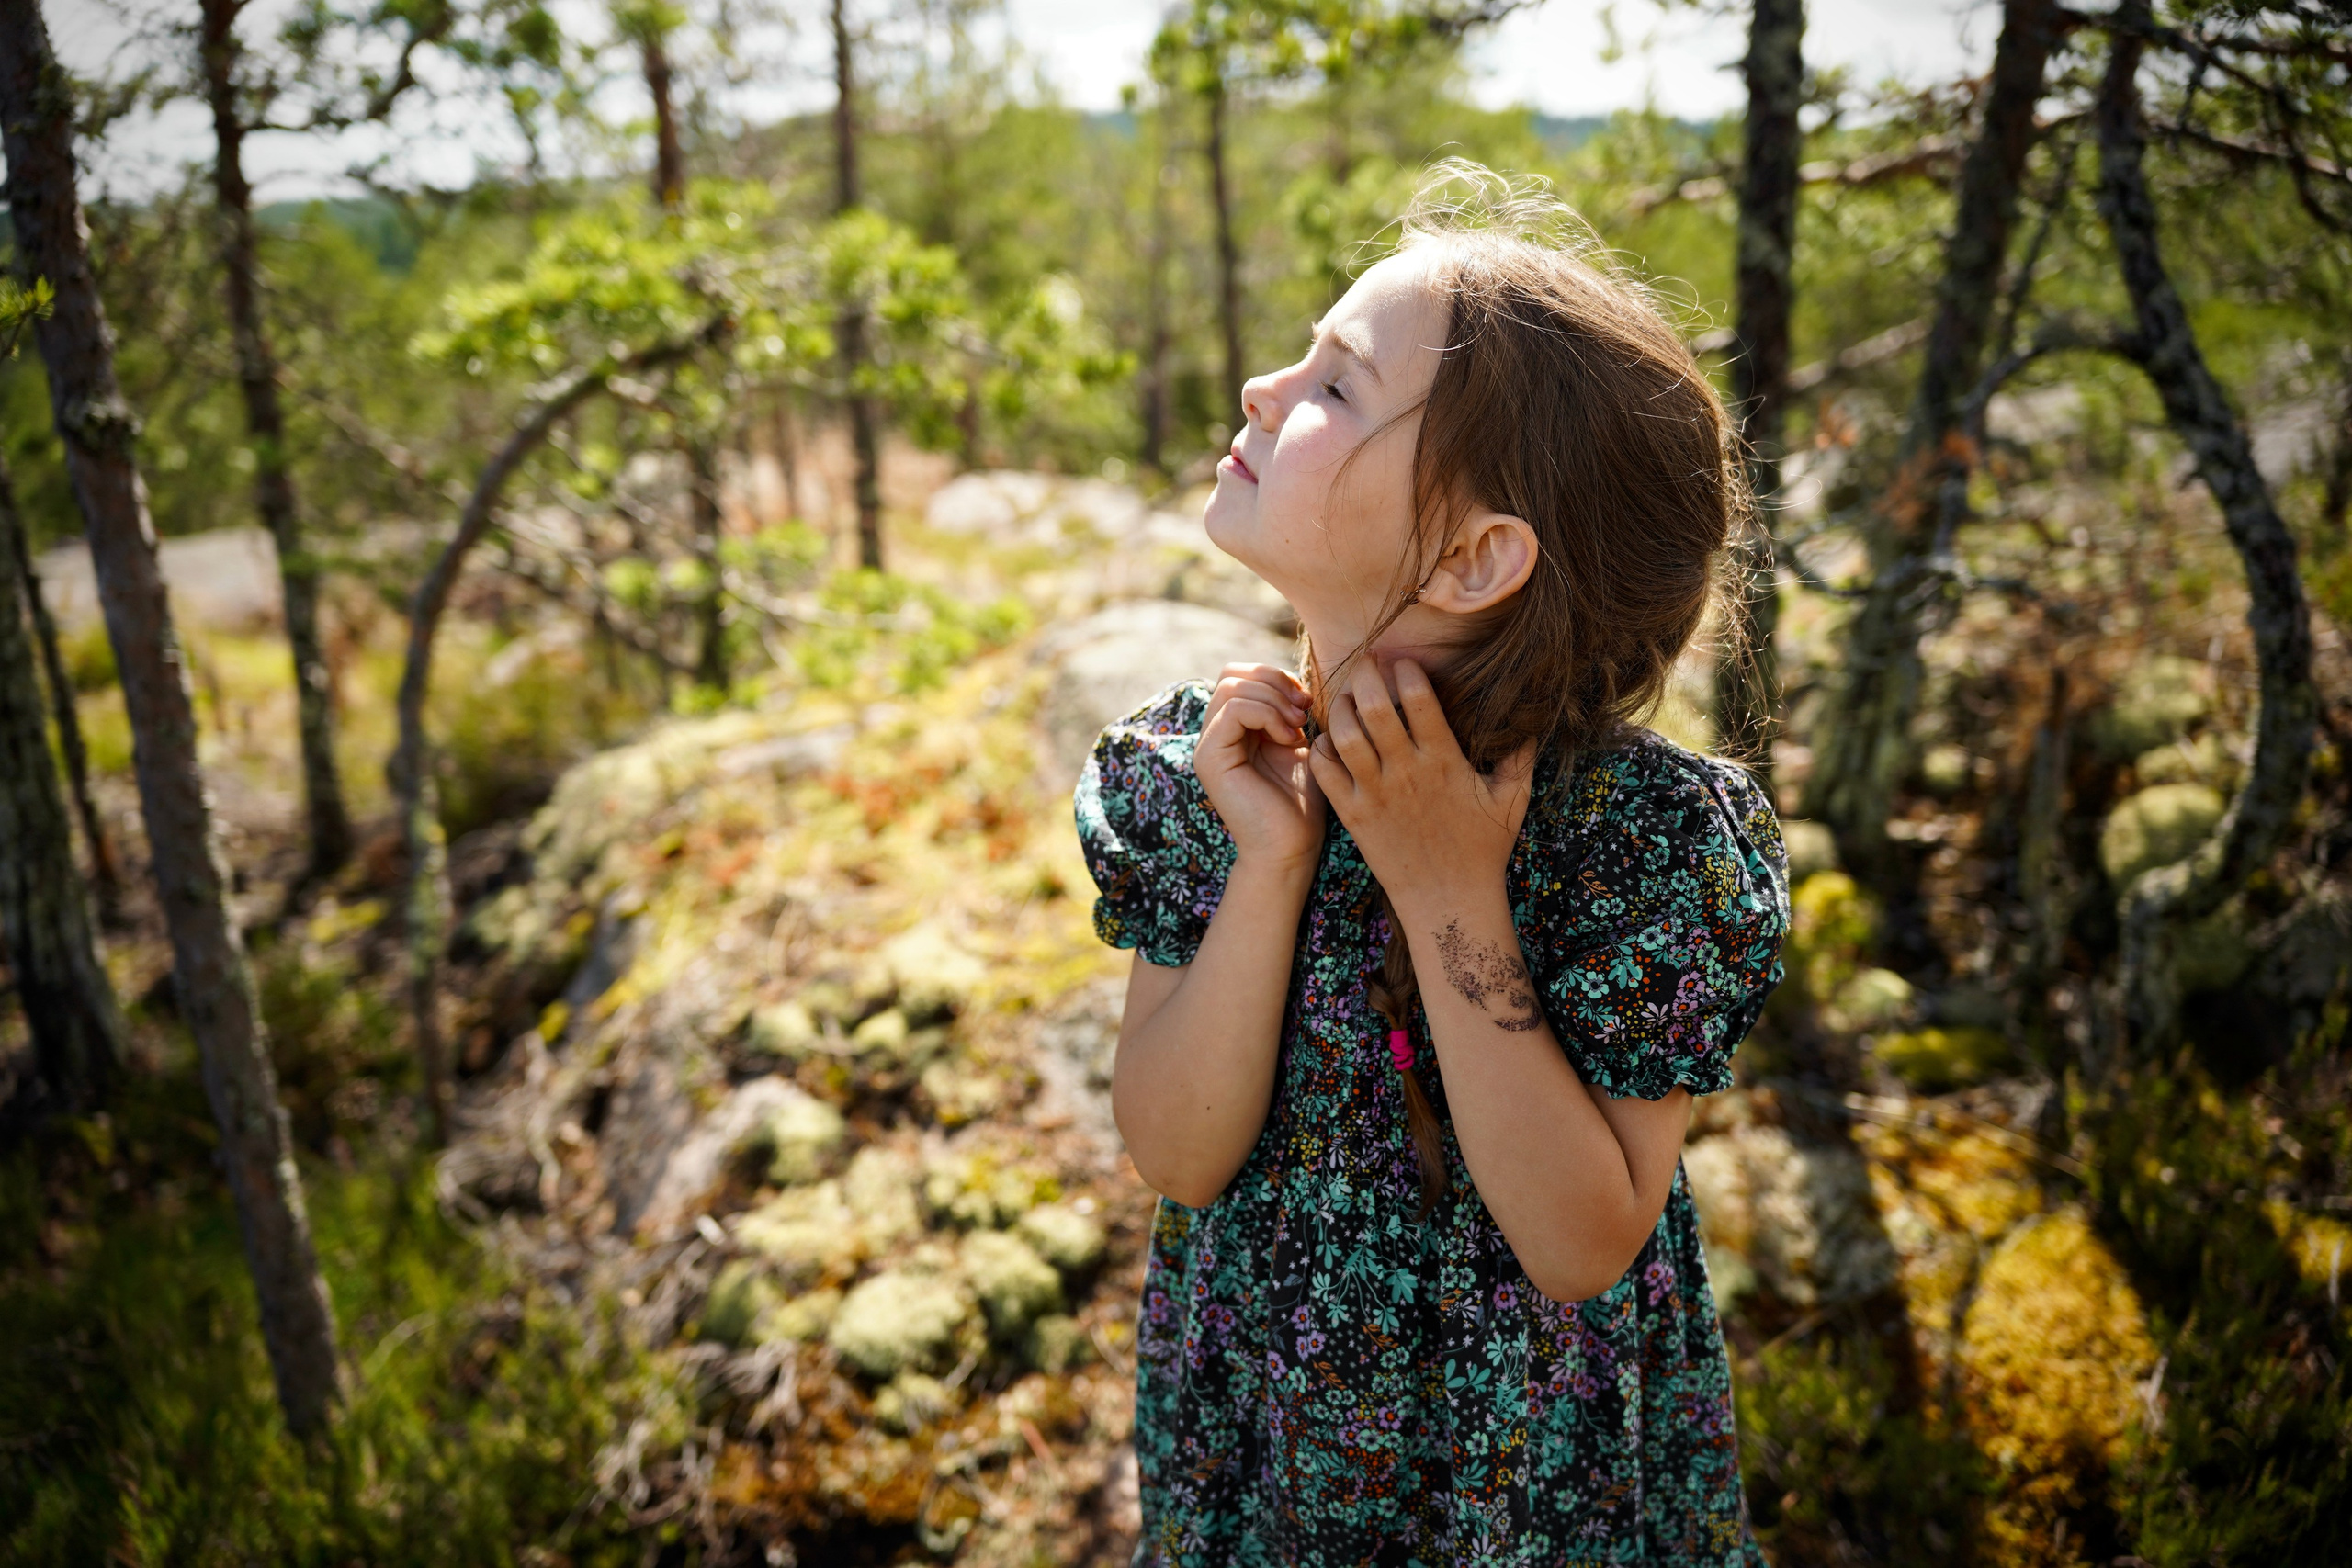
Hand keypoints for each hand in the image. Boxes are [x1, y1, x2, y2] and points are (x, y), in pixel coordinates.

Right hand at [1195, 663, 1326, 872]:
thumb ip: (1287, 710)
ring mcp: (1207, 745)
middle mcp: (1214, 734)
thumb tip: (1293, 678)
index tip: (1305, 702)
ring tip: (1297, 728)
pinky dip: (1268, 715)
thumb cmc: (1301, 801)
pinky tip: (1288, 739)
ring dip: (1274, 700)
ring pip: (1232, 686)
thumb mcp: (1297, 743)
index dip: (1275, 676)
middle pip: (1232, 673)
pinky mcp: (1210, 758)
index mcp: (1232, 729)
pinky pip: (1234, 709)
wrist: (1293, 847)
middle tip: (1302, 712)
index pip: (1240, 674)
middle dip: (1275, 682)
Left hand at [1308, 658, 1533, 917]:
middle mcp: (1406, 773)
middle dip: (1366, 674)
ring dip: (1340, 707)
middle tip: (1366, 661)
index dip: (1408, 671)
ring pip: (1344, 734)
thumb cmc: (1483, 850)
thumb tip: (1531, 720)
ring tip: (1346, 695)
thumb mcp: (1511, 800)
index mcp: (1444, 761)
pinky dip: (1322, 748)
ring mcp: (1375, 794)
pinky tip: (1331, 739)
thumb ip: (1520, 756)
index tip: (1405, 663)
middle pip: (1373, 707)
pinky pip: (1326, 771)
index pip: (1419, 698)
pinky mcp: (1353, 815)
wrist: (1448, 902)